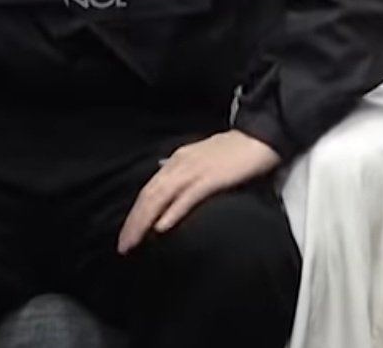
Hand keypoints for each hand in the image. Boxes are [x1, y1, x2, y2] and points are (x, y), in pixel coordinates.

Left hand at [117, 130, 280, 253]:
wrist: (259, 137)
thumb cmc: (233, 152)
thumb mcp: (201, 159)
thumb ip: (183, 172)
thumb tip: (167, 187)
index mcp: (177, 160)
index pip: (149, 189)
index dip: (135, 212)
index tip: (127, 234)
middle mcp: (180, 163)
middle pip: (149, 194)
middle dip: (134, 221)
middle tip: (123, 246)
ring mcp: (194, 170)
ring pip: (161, 196)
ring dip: (145, 220)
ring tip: (134, 241)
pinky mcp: (212, 178)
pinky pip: (187, 197)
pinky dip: (172, 212)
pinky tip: (162, 227)